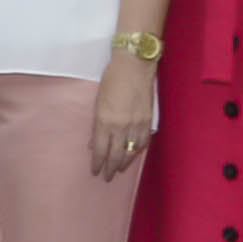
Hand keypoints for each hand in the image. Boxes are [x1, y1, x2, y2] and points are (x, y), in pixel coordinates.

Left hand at [88, 50, 156, 180]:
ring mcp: (136, 124)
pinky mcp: (148, 120)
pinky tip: (133, 155)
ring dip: (124, 163)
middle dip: (110, 168)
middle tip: (107, 177)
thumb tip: (94, 143)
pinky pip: (143, 142)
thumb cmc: (112, 79)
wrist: (135, 64)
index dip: (98, 163)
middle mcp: (121, 126)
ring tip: (119, 170)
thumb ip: (97, 124)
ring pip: (130, 152)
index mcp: (105, 121)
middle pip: (116, 155)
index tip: (95, 171)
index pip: (101, 150)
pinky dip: (138, 151)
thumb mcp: (98, 101)